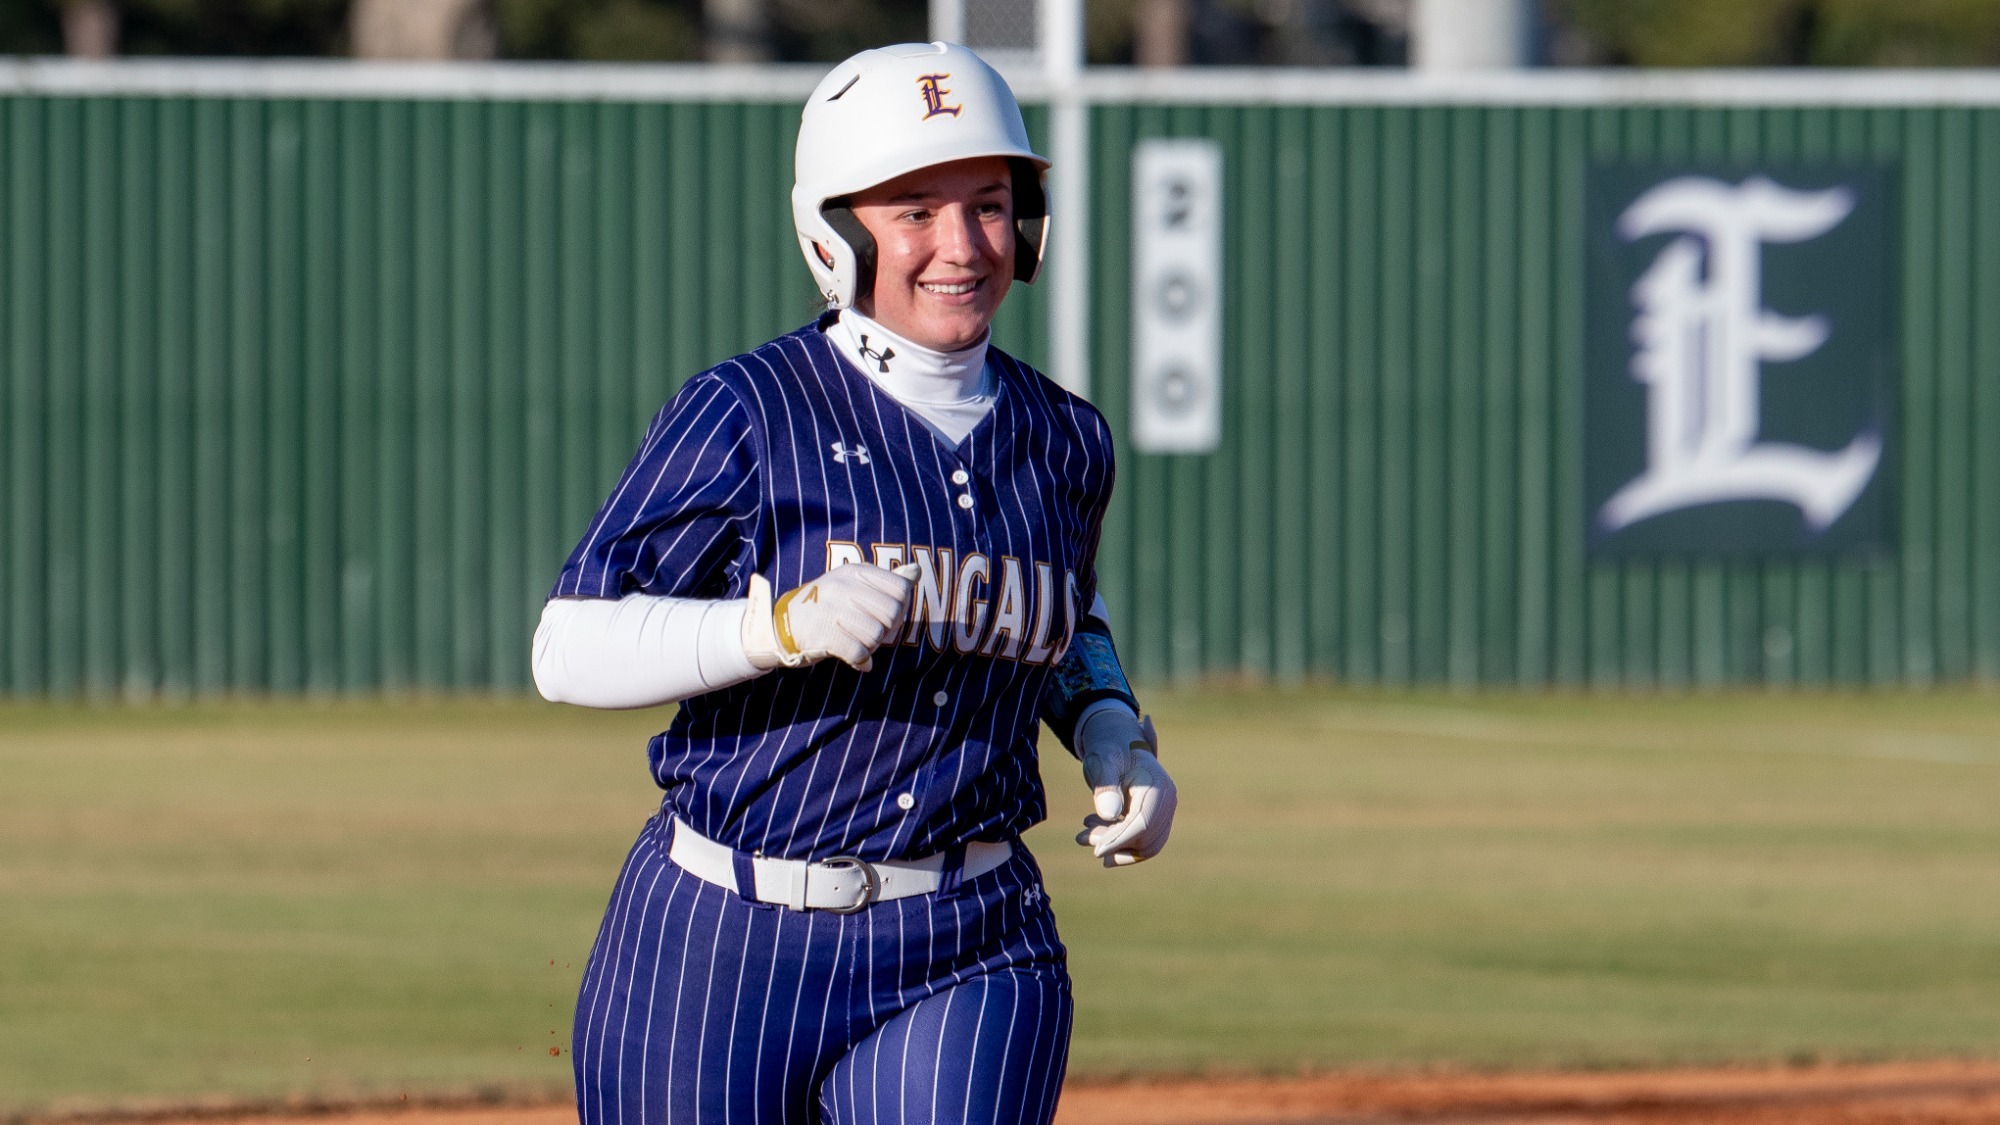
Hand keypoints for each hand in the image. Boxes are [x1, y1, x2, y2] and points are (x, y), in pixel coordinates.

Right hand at [742, 563, 919, 671]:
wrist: (779, 626)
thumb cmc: (824, 607)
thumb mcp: (853, 586)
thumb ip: (887, 581)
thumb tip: (917, 571)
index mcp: (854, 571)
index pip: (901, 588)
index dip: (900, 608)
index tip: (884, 615)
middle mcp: (843, 585)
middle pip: (893, 613)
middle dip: (887, 630)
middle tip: (871, 633)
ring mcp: (831, 608)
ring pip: (877, 635)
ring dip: (871, 647)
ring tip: (857, 642)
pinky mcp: (822, 633)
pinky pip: (859, 653)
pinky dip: (860, 660)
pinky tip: (853, 658)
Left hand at [1075, 709, 1176, 867]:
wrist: (1117, 743)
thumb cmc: (1108, 750)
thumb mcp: (1101, 763)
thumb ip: (1105, 787)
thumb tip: (1110, 814)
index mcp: (1157, 786)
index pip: (1142, 824)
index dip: (1119, 840)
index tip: (1097, 852)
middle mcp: (1167, 800)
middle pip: (1145, 838)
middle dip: (1113, 844)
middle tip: (1081, 838)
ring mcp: (1165, 809)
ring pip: (1145, 844)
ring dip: (1114, 846)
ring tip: (1083, 836)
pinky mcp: (1157, 816)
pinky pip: (1144, 840)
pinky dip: (1120, 842)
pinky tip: (1095, 832)